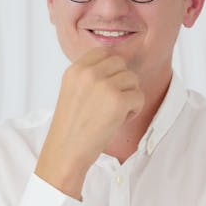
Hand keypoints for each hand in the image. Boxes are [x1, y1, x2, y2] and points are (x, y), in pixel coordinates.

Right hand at [35, 47, 143, 197]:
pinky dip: (134, 110)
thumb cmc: (71, 128)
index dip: (112, 70)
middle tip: (112, 102)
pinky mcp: (118, 101)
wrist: (66, 152)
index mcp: (75, 70)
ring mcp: (103, 85)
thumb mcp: (72, 91)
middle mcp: (88, 73)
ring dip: (129, 96)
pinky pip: (139, 96)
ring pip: (133, 80)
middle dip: (122, 82)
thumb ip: (89, 76)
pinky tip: (120, 120)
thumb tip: (116, 66)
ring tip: (115, 113)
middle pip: (121, 64)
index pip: (104, 53)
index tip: (108, 87)